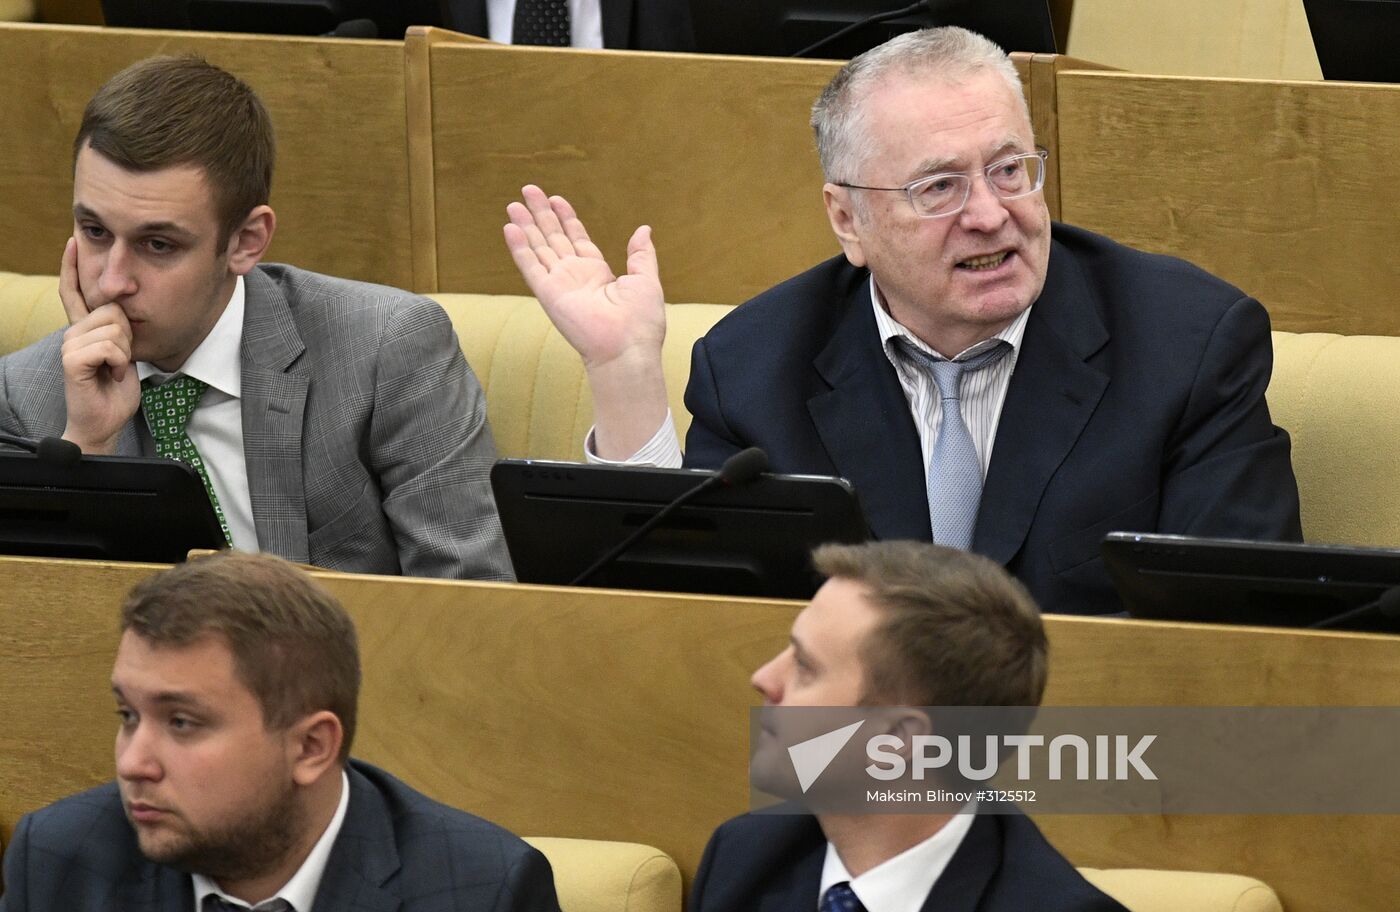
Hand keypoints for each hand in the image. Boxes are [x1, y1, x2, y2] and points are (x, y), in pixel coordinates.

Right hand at [58, 237, 140, 453]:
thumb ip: (120, 330)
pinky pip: (110, 347)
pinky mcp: (72, 360)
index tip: (73, 241)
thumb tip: (124, 308)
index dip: (72, 266)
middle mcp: (72, 332)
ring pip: (115, 328)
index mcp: (83, 328)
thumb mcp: (123, 352)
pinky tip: (111, 375)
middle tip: (120, 360)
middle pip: (113, 309)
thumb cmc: (115, 389)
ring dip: (125, 352)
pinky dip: (119, 363)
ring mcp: (70, 345)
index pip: (73, 291)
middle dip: (128, 336)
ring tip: (114, 369)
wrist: (104, 420)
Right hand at [504, 185, 665, 370]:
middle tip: (529, 189)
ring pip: (539, 247)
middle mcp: (575, 276)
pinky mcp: (549, 294)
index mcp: (597, 273)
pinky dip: (519, 248)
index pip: (577, 238)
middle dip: (541, 213)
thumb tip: (644, 229)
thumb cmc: (641, 322)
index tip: (556, 198)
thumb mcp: (646, 280)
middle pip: (553, 237)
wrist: (628, 348)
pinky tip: (510, 228)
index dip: (566, 217)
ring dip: (526, 225)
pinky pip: (530, 267)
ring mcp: (560, 284)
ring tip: (514, 203)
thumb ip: (641, 255)